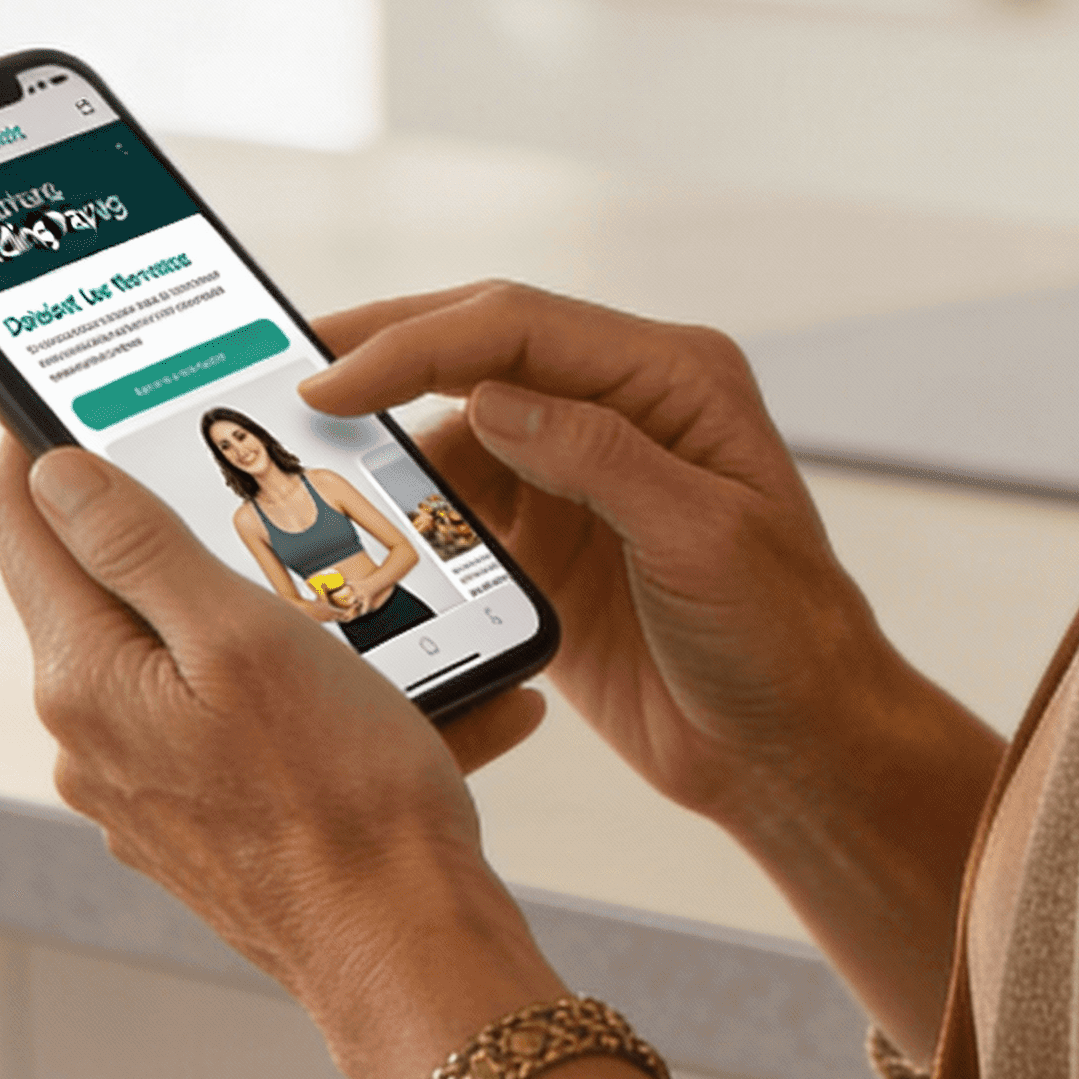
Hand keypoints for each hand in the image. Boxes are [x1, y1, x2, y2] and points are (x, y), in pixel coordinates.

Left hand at [0, 436, 550, 1049]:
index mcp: (86, 679)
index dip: (33, 441)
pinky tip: (394, 690)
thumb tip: (53, 470)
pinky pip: (233, 724)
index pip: (19, 524)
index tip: (66, 389)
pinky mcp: (197, 824)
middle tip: (261, 481)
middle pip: (104, 588)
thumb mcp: (242, 636)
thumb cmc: (342, 794)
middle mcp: (92, 739)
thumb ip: (139, 547)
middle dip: (180, 528)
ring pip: (182, 656)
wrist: (403, 947)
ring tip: (360, 599)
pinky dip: (301, 689)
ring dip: (259, 612)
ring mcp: (141, 790)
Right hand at [303, 286, 925, 831]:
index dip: (418, 343)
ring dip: (386, 444)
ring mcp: (582, 473)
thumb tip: (492, 396)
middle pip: (480, 352)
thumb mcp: (702, 541)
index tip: (330, 380)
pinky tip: (353, 527)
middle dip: (382, 357)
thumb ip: (600, 458)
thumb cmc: (783, 640)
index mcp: (673, 379)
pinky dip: (405, 512)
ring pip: (458, 427)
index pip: (521, 328)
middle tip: (285, 377)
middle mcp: (624, 408)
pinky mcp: (552, 540)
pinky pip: (460, 503)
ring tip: (299, 459)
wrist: (793, 749)